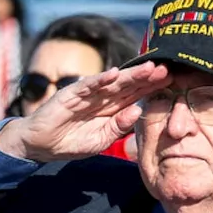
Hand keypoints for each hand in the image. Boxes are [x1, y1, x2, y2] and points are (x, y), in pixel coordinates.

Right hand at [0, 62, 169, 162]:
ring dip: (130, 74)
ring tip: (148, 67)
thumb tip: (137, 111)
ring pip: (112, 82)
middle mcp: (102, 98)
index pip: (135, 95)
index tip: (172, 82)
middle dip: (147, 77)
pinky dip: (100, 79)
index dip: (151, 88)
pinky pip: (88, 85)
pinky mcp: (71, 94)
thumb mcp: (100, 141)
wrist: (41, 145)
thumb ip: (118, 128)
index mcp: (111, 109)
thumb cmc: (70, 142)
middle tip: (167, 68)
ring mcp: (87, 94)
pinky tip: (114, 74)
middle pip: (128, 85)